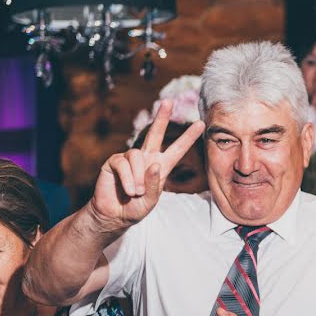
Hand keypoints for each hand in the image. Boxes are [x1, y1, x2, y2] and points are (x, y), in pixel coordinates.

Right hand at [89, 100, 205, 231]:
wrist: (114, 215)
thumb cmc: (135, 208)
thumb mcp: (150, 200)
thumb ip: (154, 185)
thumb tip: (154, 164)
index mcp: (161, 166)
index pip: (177, 149)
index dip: (188, 137)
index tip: (201, 124)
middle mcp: (147, 158)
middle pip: (155, 133)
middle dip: (162, 117)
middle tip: (168, 101)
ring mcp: (130, 159)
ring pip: (137, 156)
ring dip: (138, 177)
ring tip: (136, 192)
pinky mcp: (114, 162)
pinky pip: (123, 163)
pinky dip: (128, 178)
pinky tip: (128, 190)